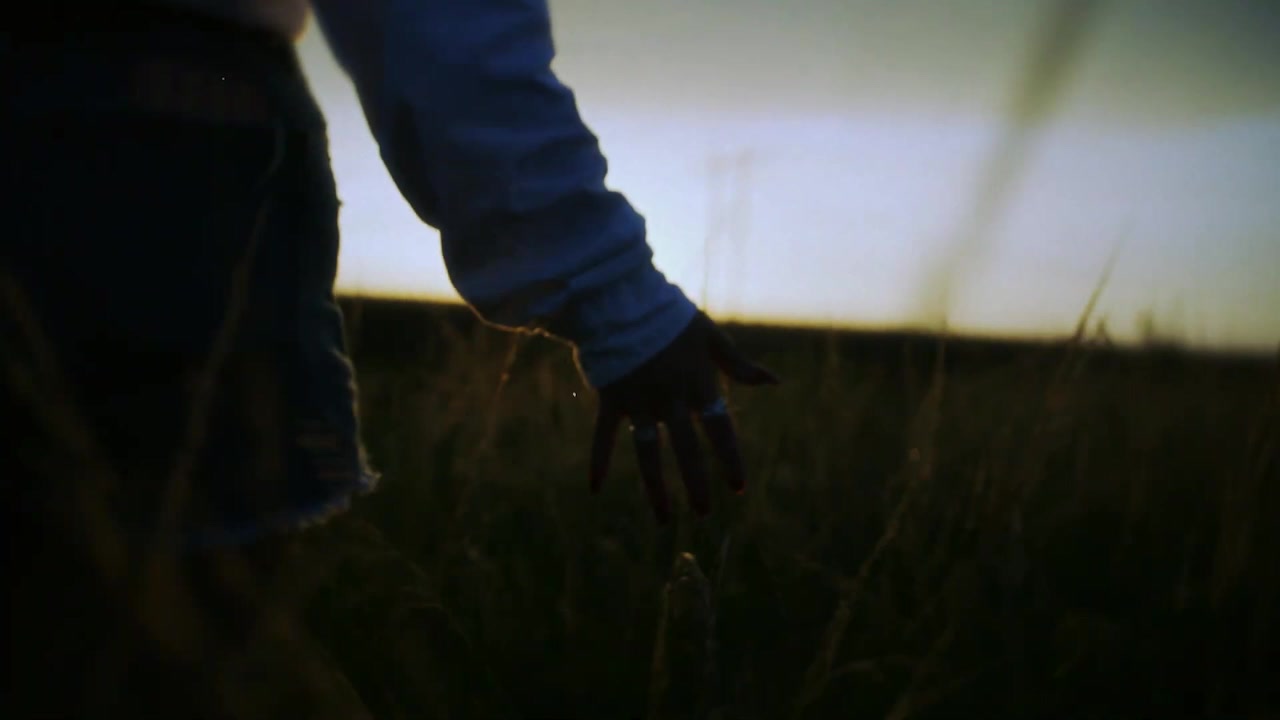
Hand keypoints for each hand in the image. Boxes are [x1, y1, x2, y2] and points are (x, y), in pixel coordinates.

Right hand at [589, 310, 778, 522]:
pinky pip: (603, 436)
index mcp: (697, 382)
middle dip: (697, 484)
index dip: (730, 459)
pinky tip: (595, 489)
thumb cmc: (668, 315)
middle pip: (687, 450)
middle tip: (704, 513)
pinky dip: (598, 461)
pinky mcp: (611, 399)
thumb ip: (737, 364)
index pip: (720, 429)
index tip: (737, 487)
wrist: (619, 298)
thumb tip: (774, 382)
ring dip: (656, 488)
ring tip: (663, 518)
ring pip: (649, 453)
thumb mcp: (707, 336)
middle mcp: (670, 398)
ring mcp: (638, 401)